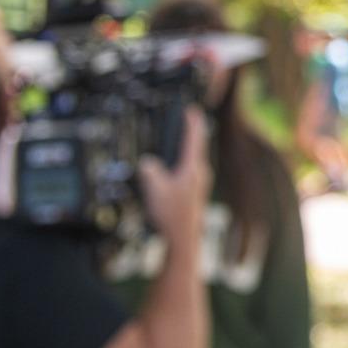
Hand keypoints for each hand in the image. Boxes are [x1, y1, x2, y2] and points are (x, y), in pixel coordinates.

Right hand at [137, 106, 209, 242]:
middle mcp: (200, 173)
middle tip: (189, 119)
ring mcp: (200, 183)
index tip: (192, 110)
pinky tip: (178, 166)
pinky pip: (190, 169)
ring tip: (183, 139)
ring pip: (194, 158)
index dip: (193, 122)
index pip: (195, 139)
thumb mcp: (155, 189)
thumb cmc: (172, 214)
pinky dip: (185, 161)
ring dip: (189, 147)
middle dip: (192, 132)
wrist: (183, 238)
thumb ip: (150, 171)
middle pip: (197, 146)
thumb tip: (147, 162)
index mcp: (192, 168)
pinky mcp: (196, 192)